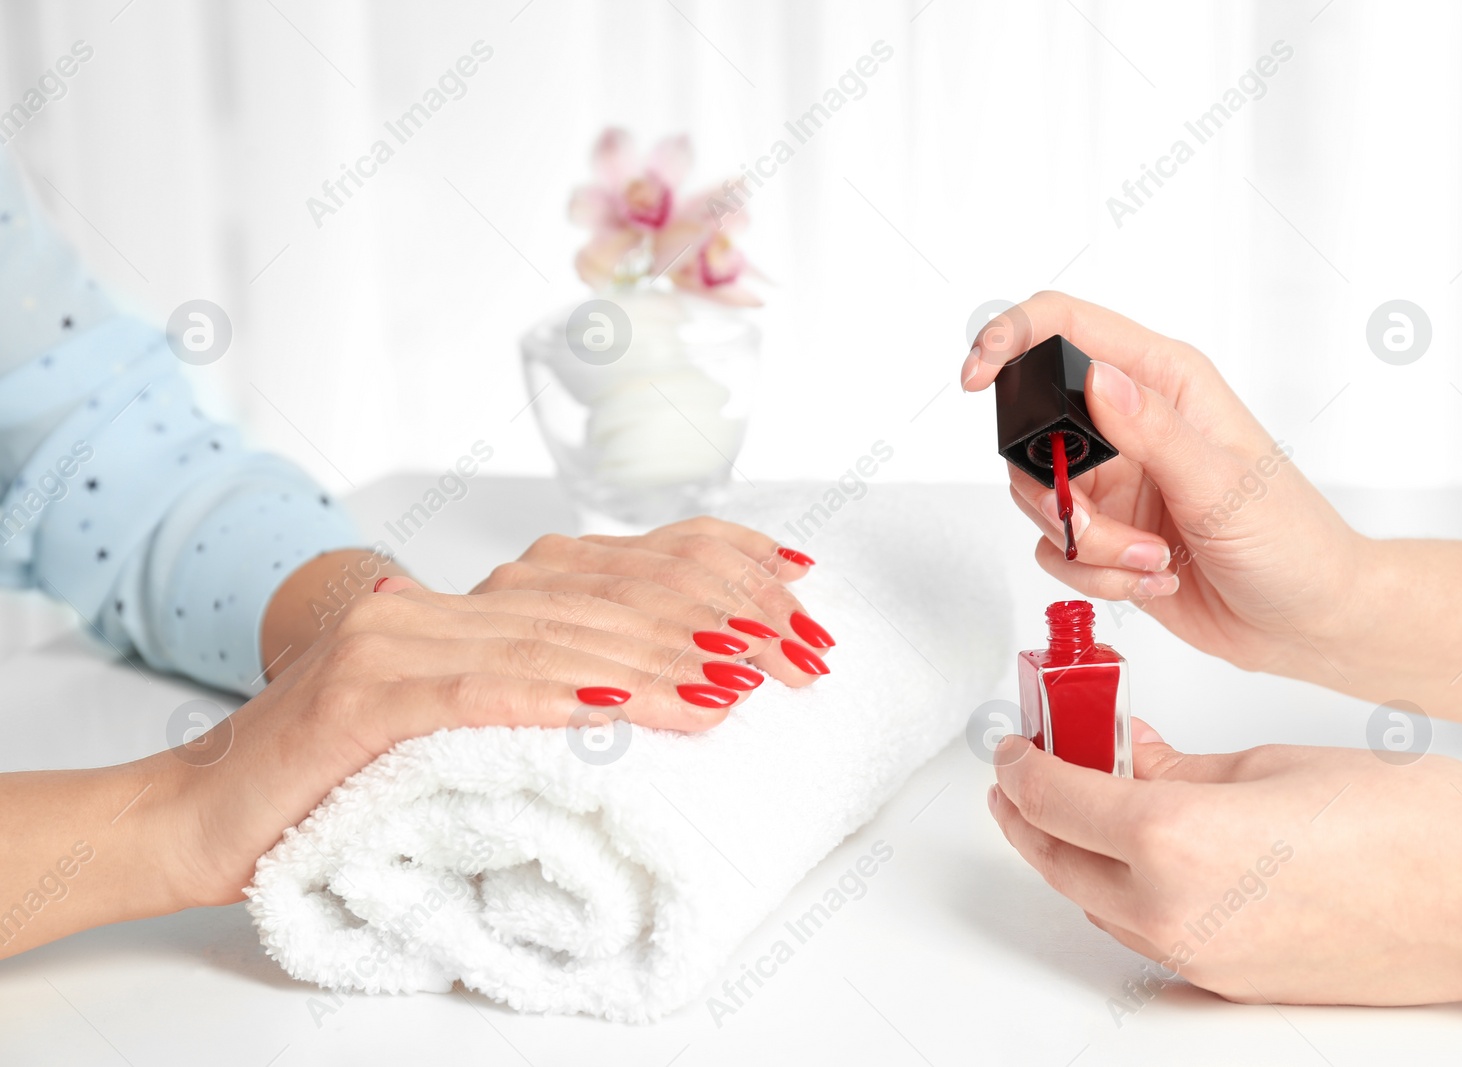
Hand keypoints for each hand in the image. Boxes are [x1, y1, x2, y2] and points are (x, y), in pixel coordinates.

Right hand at [172, 577, 756, 906]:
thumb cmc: (335, 778)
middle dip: (711, 624)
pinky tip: (625, 706)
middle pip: (601, 600)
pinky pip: (480, 691)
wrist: (201, 812)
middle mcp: (437, 606)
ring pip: (554, 642)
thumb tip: (653, 691)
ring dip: (656, 667)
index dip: (709, 572)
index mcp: (467, 605)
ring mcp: (397, 644)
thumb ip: (533, 686)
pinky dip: (558, 697)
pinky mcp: (364, 698)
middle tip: (795, 652)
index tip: (792, 590)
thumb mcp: (455, 718)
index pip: (612, 570)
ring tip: (736, 685)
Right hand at [961, 292, 1362, 676]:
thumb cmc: (1292, 541)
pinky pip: (1057, 549)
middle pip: (1034, 428)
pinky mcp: (1106, 533)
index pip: (1068, 326)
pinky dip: (1094, 575)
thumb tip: (1095, 377)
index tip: (977, 376)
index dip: (1011, 337)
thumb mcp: (1223, 483)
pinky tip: (1151, 578)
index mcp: (1164, 382)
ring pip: (1040, 498)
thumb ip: (1153, 430)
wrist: (1306, 620)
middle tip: (1096, 522)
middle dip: (1053, 488)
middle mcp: (1131, 424)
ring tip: (1149, 559)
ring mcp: (1116, 480)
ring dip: (1087, 543)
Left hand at [987, 723, 1461, 1022]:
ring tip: (1086, 798)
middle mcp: (1173, 912)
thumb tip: (1126, 756)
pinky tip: (1145, 848)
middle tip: (1024, 768)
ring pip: (1094, 902)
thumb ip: (1176, 766)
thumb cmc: (1406, 823)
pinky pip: (1144, 932)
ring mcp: (1199, 958)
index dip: (1020, 763)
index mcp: (1173, 841)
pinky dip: (1122, 888)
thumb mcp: (1267, 764)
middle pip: (1055, 860)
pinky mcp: (1228, 982)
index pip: (1052, 799)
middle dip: (1027, 810)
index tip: (1015, 740)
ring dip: (1073, 851)